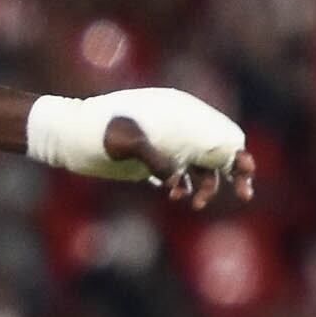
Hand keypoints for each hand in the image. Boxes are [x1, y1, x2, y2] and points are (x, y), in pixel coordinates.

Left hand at [30, 88, 256, 206]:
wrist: (69, 137)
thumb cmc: (95, 132)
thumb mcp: (123, 141)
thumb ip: (152, 157)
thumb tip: (173, 180)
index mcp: (179, 114)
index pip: (220, 131)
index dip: (238, 151)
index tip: (246, 172)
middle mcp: (178, 127)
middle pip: (218, 149)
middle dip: (234, 171)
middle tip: (245, 194)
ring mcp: (167, 144)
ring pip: (202, 167)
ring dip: (207, 186)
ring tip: (195, 202)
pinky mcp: (153, 161)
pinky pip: (180, 176)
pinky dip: (184, 187)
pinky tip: (175, 196)